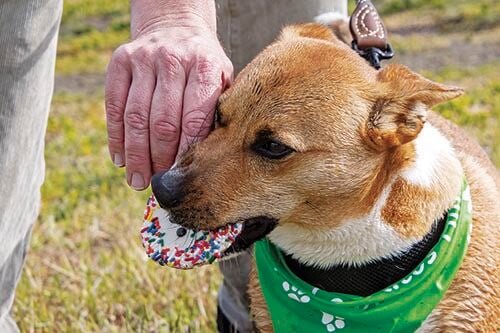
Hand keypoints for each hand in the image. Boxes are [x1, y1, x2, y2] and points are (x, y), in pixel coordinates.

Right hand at [105, 14, 231, 189]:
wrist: (175, 26)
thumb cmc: (203, 66)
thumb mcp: (222, 80)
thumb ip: (218, 113)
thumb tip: (209, 161)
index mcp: (205, 67)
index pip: (194, 118)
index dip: (185, 152)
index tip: (181, 176)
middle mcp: (173, 60)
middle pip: (162, 121)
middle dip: (159, 158)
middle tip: (158, 183)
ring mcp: (144, 59)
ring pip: (136, 117)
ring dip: (135, 155)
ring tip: (137, 180)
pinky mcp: (120, 61)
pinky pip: (114, 106)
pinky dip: (116, 137)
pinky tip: (120, 160)